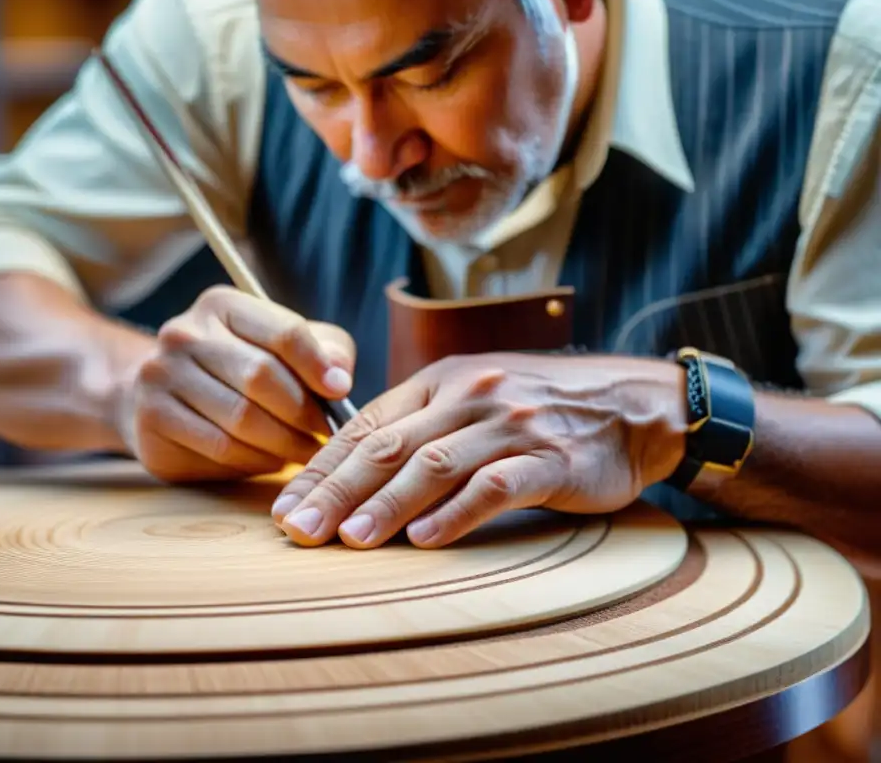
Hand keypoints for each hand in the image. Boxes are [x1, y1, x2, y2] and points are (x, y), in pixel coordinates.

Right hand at [114, 285, 354, 481]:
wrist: (157, 395)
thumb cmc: (238, 369)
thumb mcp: (282, 347)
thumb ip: (322, 351)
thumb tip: (340, 378)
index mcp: (221, 306)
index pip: (283, 332)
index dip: (318, 365)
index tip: (340, 392)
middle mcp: (184, 334)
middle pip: (262, 378)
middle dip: (303, 413)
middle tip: (326, 434)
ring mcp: (160, 376)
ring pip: (242, 420)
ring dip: (284, 443)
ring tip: (306, 451)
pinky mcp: (151, 420)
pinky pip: (220, 449)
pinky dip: (255, 460)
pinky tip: (270, 460)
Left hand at [271, 353, 687, 548]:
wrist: (632, 405)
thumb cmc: (542, 405)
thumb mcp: (475, 393)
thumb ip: (422, 422)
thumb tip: (354, 467)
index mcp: (442, 380)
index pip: (367, 425)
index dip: (323, 467)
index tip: (287, 504)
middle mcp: (469, 396)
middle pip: (390, 446)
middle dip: (337, 490)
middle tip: (298, 529)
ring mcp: (510, 426)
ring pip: (434, 464)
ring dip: (387, 505)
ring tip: (350, 540)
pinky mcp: (551, 460)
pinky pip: (496, 486)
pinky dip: (457, 513)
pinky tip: (426, 539)